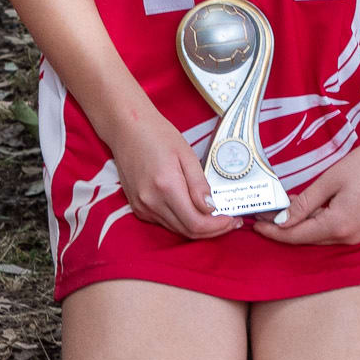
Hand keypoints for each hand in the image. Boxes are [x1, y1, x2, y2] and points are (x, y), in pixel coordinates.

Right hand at [104, 100, 231, 241]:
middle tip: (229, 221)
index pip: (196, 223)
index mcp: (166, 186)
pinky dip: (182, 222)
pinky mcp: (138, 207)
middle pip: (188, 231)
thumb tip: (212, 208)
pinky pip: (165, 223)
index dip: (218, 226)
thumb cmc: (157, 135)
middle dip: (212, 230)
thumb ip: (199, 184)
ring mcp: (142, 206)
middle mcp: (151, 201)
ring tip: (216, 217)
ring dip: (198, 228)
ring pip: (177, 230)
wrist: (127, 128)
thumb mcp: (186, 154)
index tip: (232, 219)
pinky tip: (193, 211)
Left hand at [255, 124, 359, 246]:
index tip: (253, 224)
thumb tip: (283, 221)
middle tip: (261, 217)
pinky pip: (334, 230)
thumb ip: (306, 203)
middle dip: (283, 230)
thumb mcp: (332, 179)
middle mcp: (350, 237)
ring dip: (300, 227)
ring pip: (320, 236)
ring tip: (278, 213)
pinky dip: (317, 223)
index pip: (297, 236)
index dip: (273, 232)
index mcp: (339, 226)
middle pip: (307, 239)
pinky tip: (305, 211)